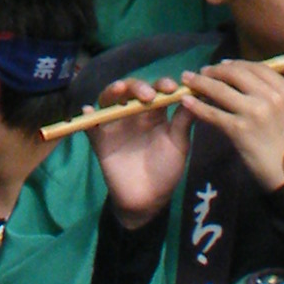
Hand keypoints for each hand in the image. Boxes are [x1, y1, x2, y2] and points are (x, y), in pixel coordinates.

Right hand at [89, 80, 193, 224]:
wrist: (148, 199)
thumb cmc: (166, 170)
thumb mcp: (178, 145)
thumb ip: (183, 122)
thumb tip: (195, 95)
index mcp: (153, 113)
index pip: (155, 90)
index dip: (161, 84)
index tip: (170, 87)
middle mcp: (132, 113)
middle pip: (130, 90)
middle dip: (138, 87)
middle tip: (148, 95)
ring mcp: (115, 124)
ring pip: (109, 100)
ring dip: (112, 91)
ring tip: (119, 90)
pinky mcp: (100, 138)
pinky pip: (90, 125)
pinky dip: (87, 117)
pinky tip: (88, 111)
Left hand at [176, 58, 283, 187]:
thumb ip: (268, 91)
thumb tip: (237, 71)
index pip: (255, 67)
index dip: (235, 63)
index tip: (221, 64)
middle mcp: (272, 98)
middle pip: (236, 74)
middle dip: (215, 70)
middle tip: (201, 71)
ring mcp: (256, 113)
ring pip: (220, 90)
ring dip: (200, 83)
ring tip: (187, 80)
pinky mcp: (240, 129)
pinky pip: (213, 113)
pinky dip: (197, 106)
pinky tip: (186, 102)